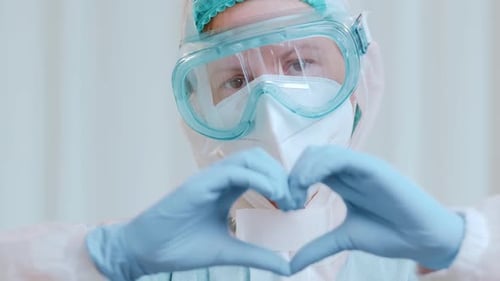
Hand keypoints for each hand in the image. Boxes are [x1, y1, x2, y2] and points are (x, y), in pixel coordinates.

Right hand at [86, 148, 295, 280]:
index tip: (295, 206)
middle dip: (282, 175)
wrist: (145, 252)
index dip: (282, 183)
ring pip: (249, 159)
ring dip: (273, 174)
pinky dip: (257, 178)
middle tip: (294, 201)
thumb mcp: (228, 251)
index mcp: (226, 190)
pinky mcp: (197, 184)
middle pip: (259, 159)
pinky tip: (273, 195)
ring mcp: (207, 179)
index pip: (260, 172)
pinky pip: (233, 171)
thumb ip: (256, 254)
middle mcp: (218, 179)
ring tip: (285, 199)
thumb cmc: (180, 248)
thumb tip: (287, 265)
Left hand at [289, 146, 464, 272]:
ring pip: (322, 154)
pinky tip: (307, 184)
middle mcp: (350, 170)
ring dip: (301, 171)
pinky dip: (318, 167)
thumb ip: (318, 247)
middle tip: (289, 203)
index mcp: (343, 181)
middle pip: (310, 157)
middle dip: (293, 176)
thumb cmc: (389, 235)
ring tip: (296, 198)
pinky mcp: (373, 168)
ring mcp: (361, 167)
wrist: (423, 240)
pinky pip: (341, 158)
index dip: (291, 182)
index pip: (308, 168)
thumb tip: (291, 266)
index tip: (287, 206)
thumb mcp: (344, 239)